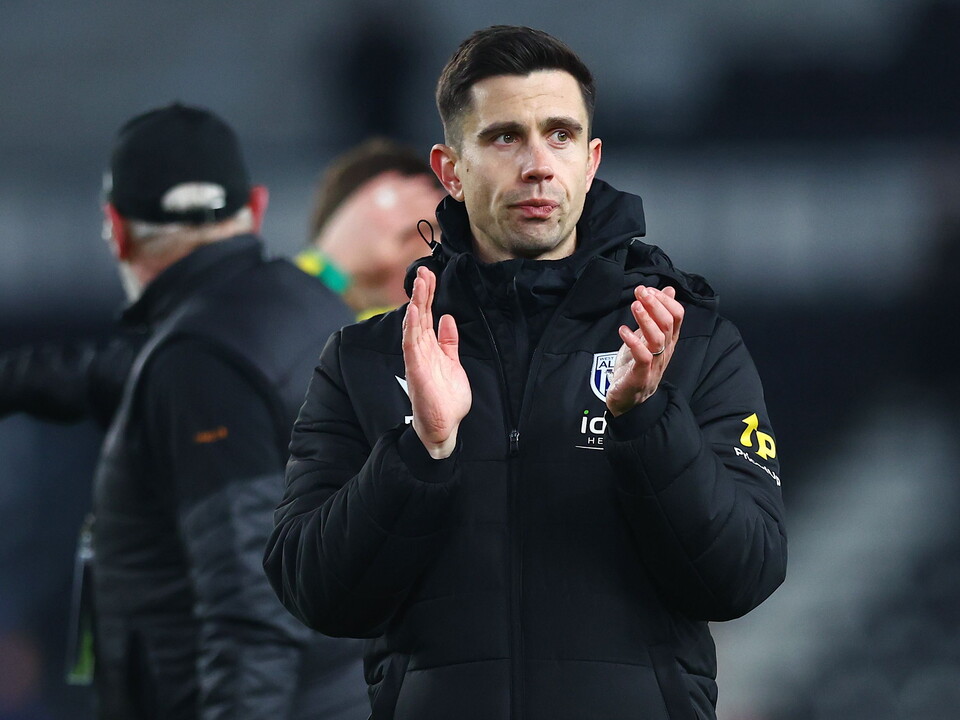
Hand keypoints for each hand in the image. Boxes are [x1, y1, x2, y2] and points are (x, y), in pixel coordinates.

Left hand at [319, 172, 443, 307]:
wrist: (333, 260)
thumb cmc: (365, 264)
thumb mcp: (393, 258)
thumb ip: (413, 243)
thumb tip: (431, 230)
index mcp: (393, 224)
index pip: (421, 210)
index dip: (436, 208)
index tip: (446, 209)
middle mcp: (383, 207)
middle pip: (412, 195)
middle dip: (428, 194)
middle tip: (440, 193)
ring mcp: (371, 201)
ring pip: (398, 186)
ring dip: (413, 184)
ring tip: (425, 183)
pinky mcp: (361, 199)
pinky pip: (380, 184)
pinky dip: (392, 180)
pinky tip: (400, 177)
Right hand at [401, 267, 471, 457]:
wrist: (444, 426)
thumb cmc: (446, 398)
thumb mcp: (453, 363)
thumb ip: (448, 342)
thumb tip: (448, 319)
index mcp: (430, 348)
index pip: (426, 316)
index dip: (427, 295)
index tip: (429, 275)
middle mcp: (420, 351)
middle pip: (419, 316)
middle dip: (421, 292)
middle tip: (423, 270)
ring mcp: (417, 359)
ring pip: (414, 325)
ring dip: (416, 304)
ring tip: (419, 283)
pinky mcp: (416, 369)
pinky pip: (411, 344)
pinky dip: (411, 327)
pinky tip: (413, 311)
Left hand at [605, 285, 683, 416]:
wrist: (627, 401)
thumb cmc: (635, 367)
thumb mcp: (646, 336)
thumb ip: (657, 315)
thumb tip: (669, 290)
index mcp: (668, 342)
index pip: (677, 316)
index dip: (664, 300)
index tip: (648, 289)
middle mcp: (665, 352)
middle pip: (668, 324)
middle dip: (655, 304)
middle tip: (640, 291)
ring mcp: (654, 364)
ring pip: (658, 338)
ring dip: (645, 319)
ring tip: (634, 305)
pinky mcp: (641, 376)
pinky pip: (643, 357)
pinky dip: (633, 342)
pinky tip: (623, 330)